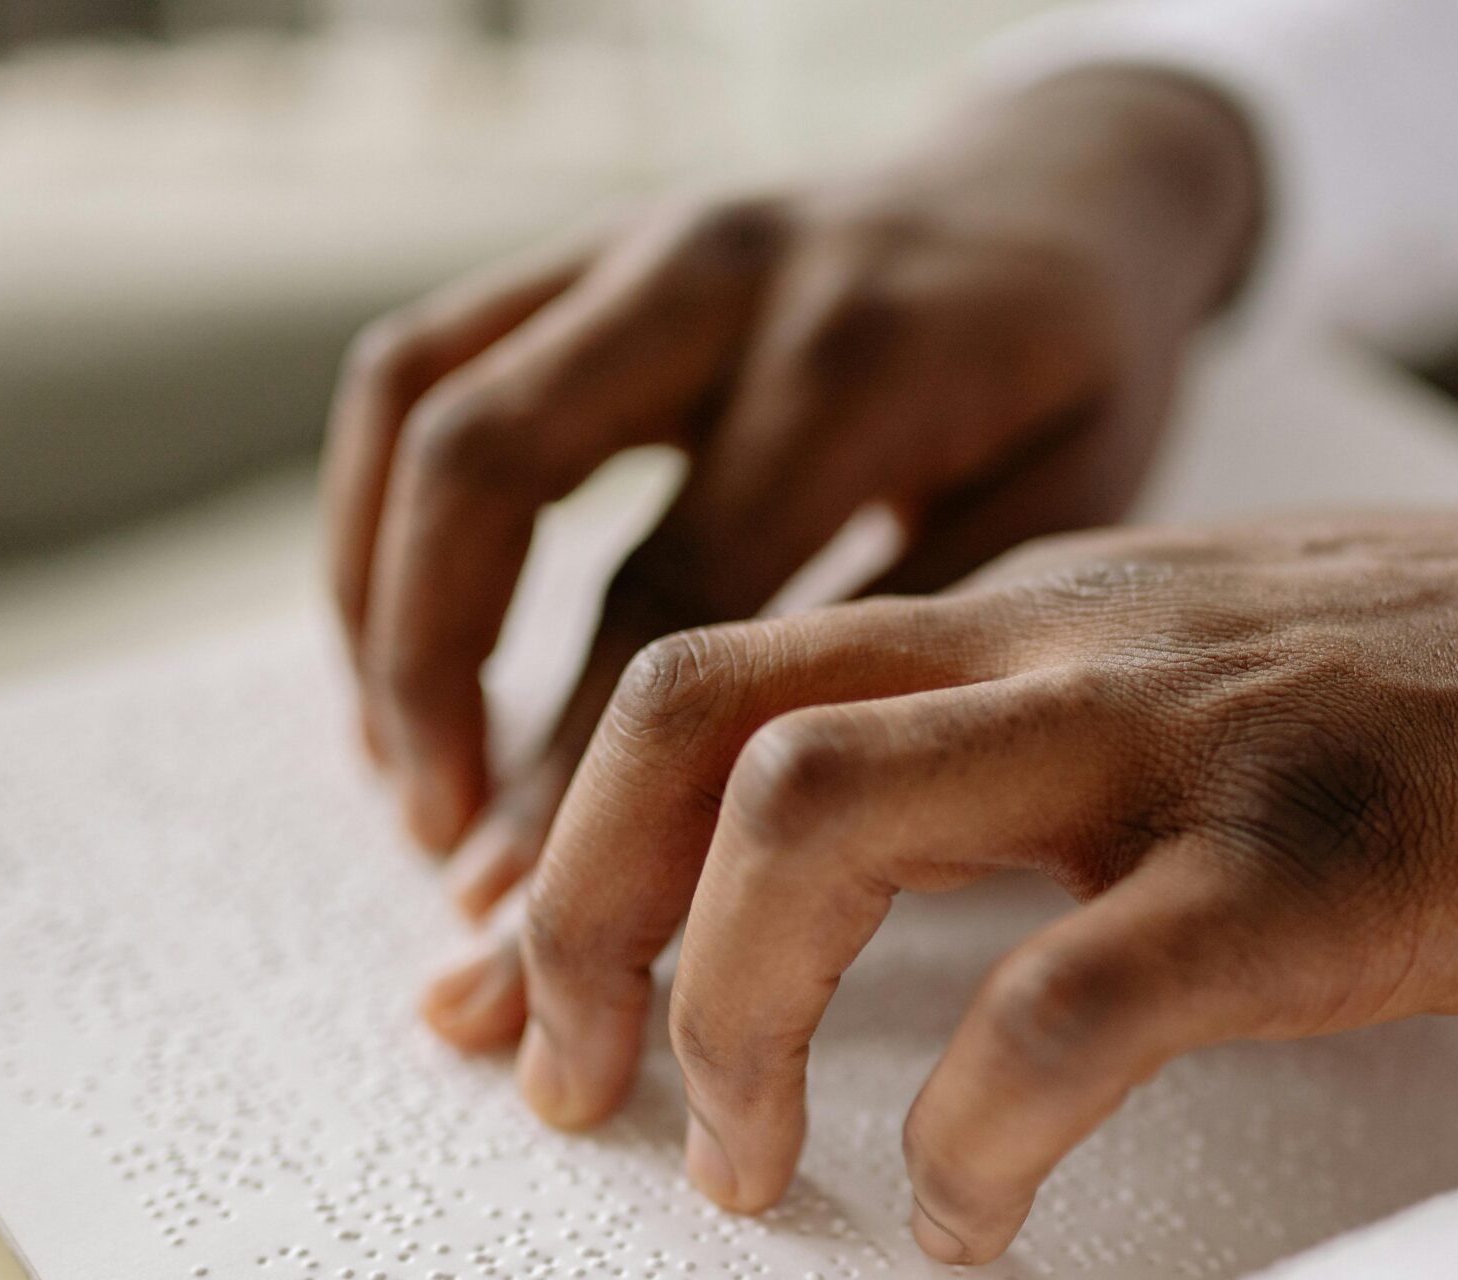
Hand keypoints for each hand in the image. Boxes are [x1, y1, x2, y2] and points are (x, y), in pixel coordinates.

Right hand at [323, 69, 1261, 905]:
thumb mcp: (1068, 513)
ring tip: (407, 775)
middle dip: (434, 685)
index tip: (539, 919)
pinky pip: (420, 362)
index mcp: (859, 360)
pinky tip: (397, 648)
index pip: (670, 596)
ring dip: (380, 605)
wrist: (1072, 182)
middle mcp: (722, 280)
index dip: (582, 771)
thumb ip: (913, 640)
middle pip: (493, 476)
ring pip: (421, 409)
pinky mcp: (587, 248)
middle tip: (453, 860)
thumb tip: (757, 842)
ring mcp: (638, 246)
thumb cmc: (1082, 375)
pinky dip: (375, 513)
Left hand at [422, 472, 1457, 1262]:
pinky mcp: (1317, 865)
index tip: (483, 974)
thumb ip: (1065, 738)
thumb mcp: (1233, 667)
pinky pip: (1067, 998)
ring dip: (728, 1013)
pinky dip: (973, 1127)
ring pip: (823, 819)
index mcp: (1049, 601)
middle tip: (549, 1081)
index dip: (556, 836)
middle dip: (568, 914)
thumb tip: (898, 873)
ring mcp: (1189, 739)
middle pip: (696, 719)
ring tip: (740, 1164)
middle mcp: (1076, 639)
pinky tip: (968, 1212)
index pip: (718, 672)